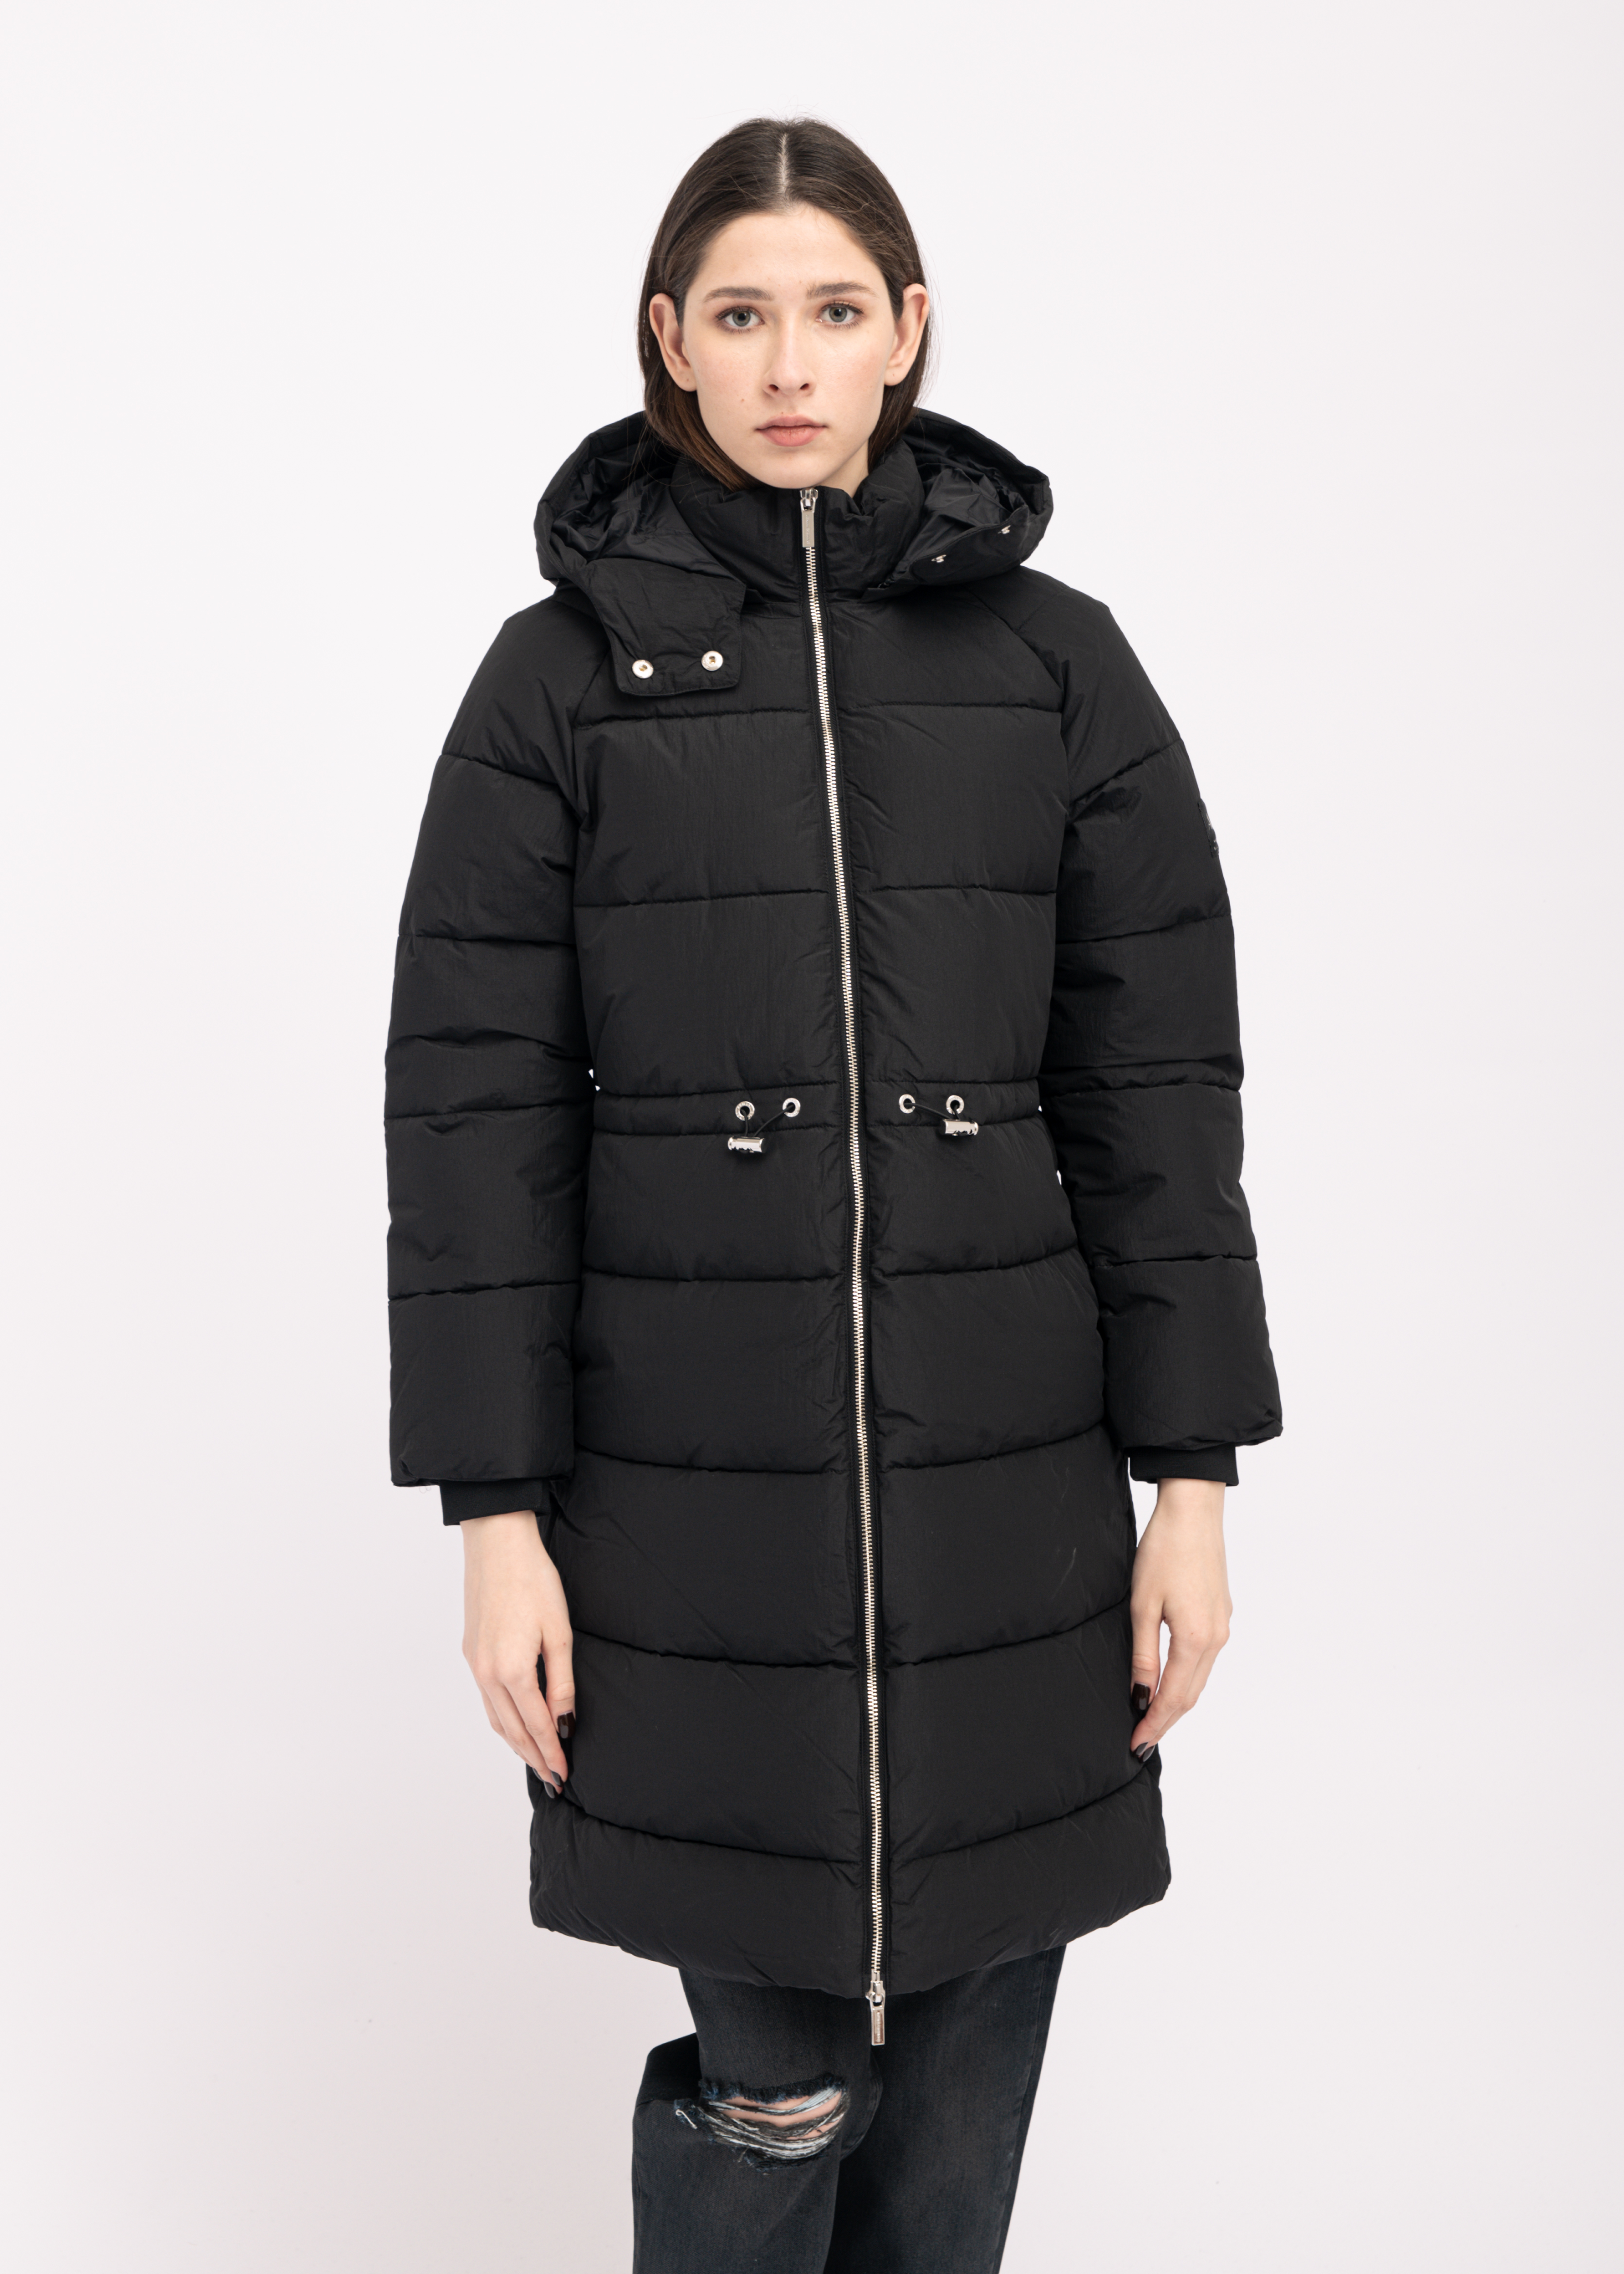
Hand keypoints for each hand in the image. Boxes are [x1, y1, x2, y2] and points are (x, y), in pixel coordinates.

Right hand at [461, 1510, 574, 1793]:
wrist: (497, 1544)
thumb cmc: (533, 1580)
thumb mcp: (558, 1633)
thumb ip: (562, 1682)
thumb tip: (565, 1721)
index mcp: (510, 1670)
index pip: (536, 1725)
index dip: (551, 1752)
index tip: (564, 1774)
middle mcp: (486, 1673)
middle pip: (512, 1730)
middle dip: (534, 1757)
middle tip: (553, 1779)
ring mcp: (475, 1664)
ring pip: (495, 1718)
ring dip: (516, 1743)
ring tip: (536, 1760)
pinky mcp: (471, 1652)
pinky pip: (486, 1699)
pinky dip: (502, 1720)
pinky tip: (515, 1725)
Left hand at [1129, 1478, 1231, 1754]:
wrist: (1193, 1511)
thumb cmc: (1164, 1551)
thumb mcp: (1142, 1605)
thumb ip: (1143, 1655)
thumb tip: (1140, 1696)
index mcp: (1196, 1639)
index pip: (1173, 1698)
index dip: (1154, 1724)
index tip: (1135, 1744)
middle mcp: (1217, 1639)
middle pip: (1190, 1695)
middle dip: (1165, 1721)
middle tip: (1141, 1741)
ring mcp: (1223, 1626)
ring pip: (1199, 1679)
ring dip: (1177, 1702)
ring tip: (1152, 1719)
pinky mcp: (1221, 1614)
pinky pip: (1204, 1659)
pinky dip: (1187, 1679)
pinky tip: (1170, 1682)